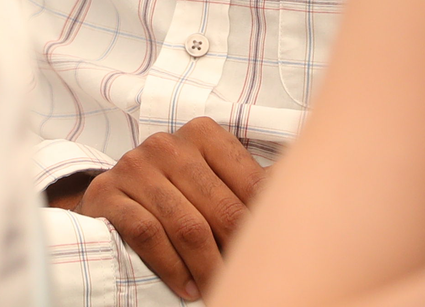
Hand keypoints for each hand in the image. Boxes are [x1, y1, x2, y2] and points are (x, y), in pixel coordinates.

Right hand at [77, 116, 265, 299]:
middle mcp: (167, 144)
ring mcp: (134, 165)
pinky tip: (187, 288)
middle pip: (219, 208)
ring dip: (207, 267)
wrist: (111, 198)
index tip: (274, 255)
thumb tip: (317, 185)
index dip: (264, 225)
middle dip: (237, 251)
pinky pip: (147, 234)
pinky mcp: (107, 193)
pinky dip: (172, 267)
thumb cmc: (175, 191)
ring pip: (185, 224)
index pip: (248, 183)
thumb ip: (254, 183)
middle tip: (248, 280)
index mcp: (202, 134)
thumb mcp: (214, 179)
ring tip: (219, 291)